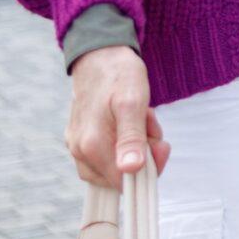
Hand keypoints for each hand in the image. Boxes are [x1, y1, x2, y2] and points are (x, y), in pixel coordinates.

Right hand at [67, 46, 168, 187]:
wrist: (100, 55)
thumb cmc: (119, 75)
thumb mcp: (133, 103)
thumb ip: (131, 138)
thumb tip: (130, 170)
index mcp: (92, 146)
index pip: (124, 183)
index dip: (148, 169)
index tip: (159, 142)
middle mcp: (80, 151)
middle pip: (121, 175)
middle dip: (143, 154)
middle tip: (149, 124)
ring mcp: (78, 146)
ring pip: (116, 164)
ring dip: (136, 146)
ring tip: (141, 118)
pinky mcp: (80, 139)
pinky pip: (108, 153)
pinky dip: (125, 140)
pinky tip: (131, 120)